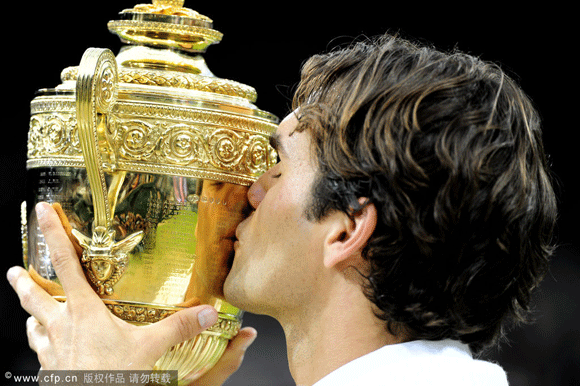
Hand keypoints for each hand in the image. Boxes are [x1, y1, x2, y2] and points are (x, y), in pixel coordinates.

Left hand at [7, 202, 255, 383]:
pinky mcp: (50, 370)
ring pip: (33, 325)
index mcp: (83, 311)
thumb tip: (206, 313)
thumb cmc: (112, 377)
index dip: (53, 235)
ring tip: (30, 312)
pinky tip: (46, 348)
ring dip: (31, 315)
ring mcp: (51, 350)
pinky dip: (41, 345)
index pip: (66, 264)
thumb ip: (178, 327)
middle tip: (14, 271)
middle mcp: (61, 326)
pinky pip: (40, 352)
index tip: (42, 213)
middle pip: (36, 296)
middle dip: (24, 281)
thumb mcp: (149, 348)